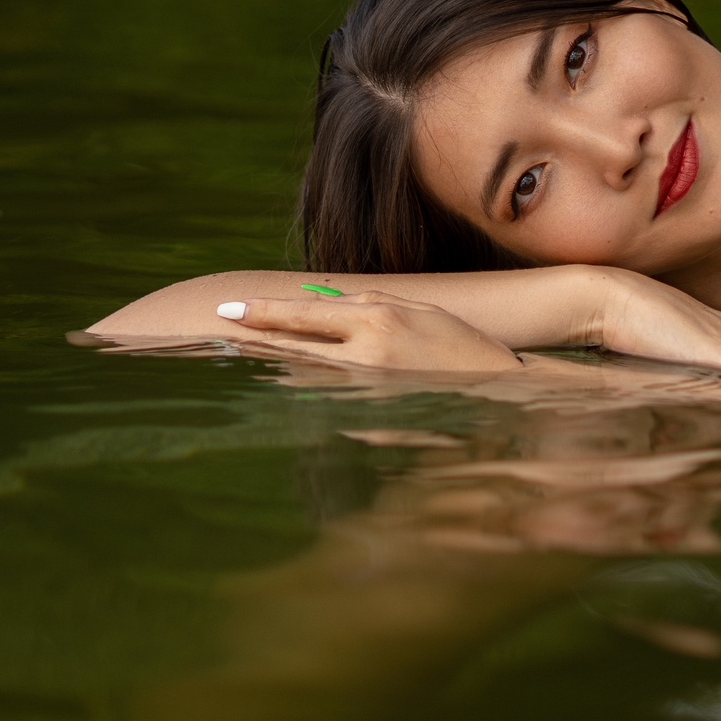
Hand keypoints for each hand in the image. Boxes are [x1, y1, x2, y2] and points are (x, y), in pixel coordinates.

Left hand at [213, 289, 523, 374]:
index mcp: (376, 317)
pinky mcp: (374, 416)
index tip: (227, 312)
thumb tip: (321, 305)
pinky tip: (313, 391)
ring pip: (307, 374)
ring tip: (260, 359)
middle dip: (256, 339)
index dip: (261, 314)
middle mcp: (366, 352)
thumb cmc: (459, 344)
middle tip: (219, 334)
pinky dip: (321, 392)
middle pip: (293, 346)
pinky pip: (334, 400)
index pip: (303, 314)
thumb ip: (368, 306)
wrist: (501, 388)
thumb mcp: (414, 311)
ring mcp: (368, 387)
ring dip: (286, 367)